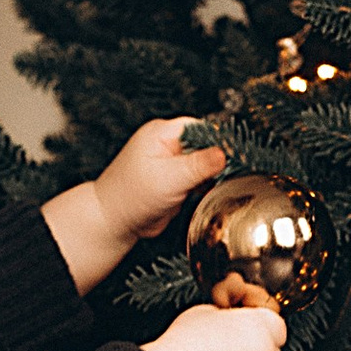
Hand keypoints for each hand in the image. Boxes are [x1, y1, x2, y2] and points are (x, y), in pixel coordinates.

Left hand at [44, 123, 227, 294]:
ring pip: (204, 162)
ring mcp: (172, 163)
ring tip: (220, 183)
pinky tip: (210, 191)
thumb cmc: (131, 196)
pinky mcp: (176, 181)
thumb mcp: (170, 178)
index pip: (200, 127)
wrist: (114, 223)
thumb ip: (199, 164)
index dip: (219, 140)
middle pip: (205, 144)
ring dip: (213, 173)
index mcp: (161, 133)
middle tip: (232, 171)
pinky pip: (199, 178)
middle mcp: (167, 145)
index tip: (236, 154)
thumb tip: (225, 152)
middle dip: (218, 159)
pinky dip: (206, 185)